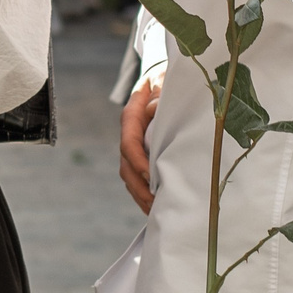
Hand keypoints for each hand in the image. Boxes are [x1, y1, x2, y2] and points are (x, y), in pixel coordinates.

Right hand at [119, 73, 161, 212]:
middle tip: (155, 203)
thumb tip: (154, 109)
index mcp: (133, 115)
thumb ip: (160, 93)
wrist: (164, 80)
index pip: (129, 142)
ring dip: (141, 195)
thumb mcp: (164, 80)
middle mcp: (130, 133)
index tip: (149, 176)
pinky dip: (145, 193)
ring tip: (157, 211)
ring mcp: (136, 146)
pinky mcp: (144, 155)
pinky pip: (139, 178)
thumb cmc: (166, 80)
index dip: (137, 160)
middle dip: (139, 187)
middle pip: (126, 166)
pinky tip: (157, 206)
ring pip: (130, 175)